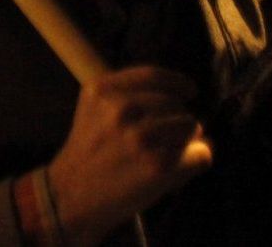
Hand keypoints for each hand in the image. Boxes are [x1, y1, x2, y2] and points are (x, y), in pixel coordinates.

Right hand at [46, 66, 211, 245]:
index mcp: (102, 90)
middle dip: (179, 118)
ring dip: (188, 140)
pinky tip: (178, 169)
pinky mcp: (158, 165)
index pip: (153, 75)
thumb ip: (128, 93)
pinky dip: (196, 161)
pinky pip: (200, 154)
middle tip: (169, 136)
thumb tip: (184, 94)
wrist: (70, 195)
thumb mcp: (93, 109)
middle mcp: (121, 109)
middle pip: (176, 102)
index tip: (189, 90)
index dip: (177, 82)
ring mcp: (140, 137)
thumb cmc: (88, 152)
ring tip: (170, 153)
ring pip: (191, 126)